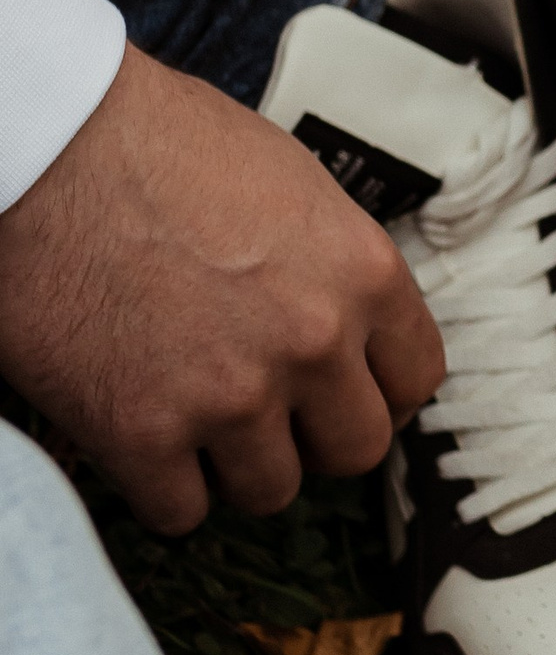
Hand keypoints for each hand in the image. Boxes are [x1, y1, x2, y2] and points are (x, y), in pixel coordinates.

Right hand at [0, 46, 444, 532]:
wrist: (40, 143)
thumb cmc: (151, 142)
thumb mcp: (285, 182)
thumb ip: (330, 263)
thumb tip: (346, 319)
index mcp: (361, 274)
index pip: (415, 379)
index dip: (376, 392)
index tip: (343, 393)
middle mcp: (311, 343)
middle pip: (355, 450)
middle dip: (311, 437)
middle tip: (266, 411)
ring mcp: (230, 396)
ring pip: (270, 491)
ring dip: (234, 466)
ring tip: (193, 417)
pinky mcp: (142, 434)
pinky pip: (181, 511)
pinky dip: (161, 487)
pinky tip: (141, 441)